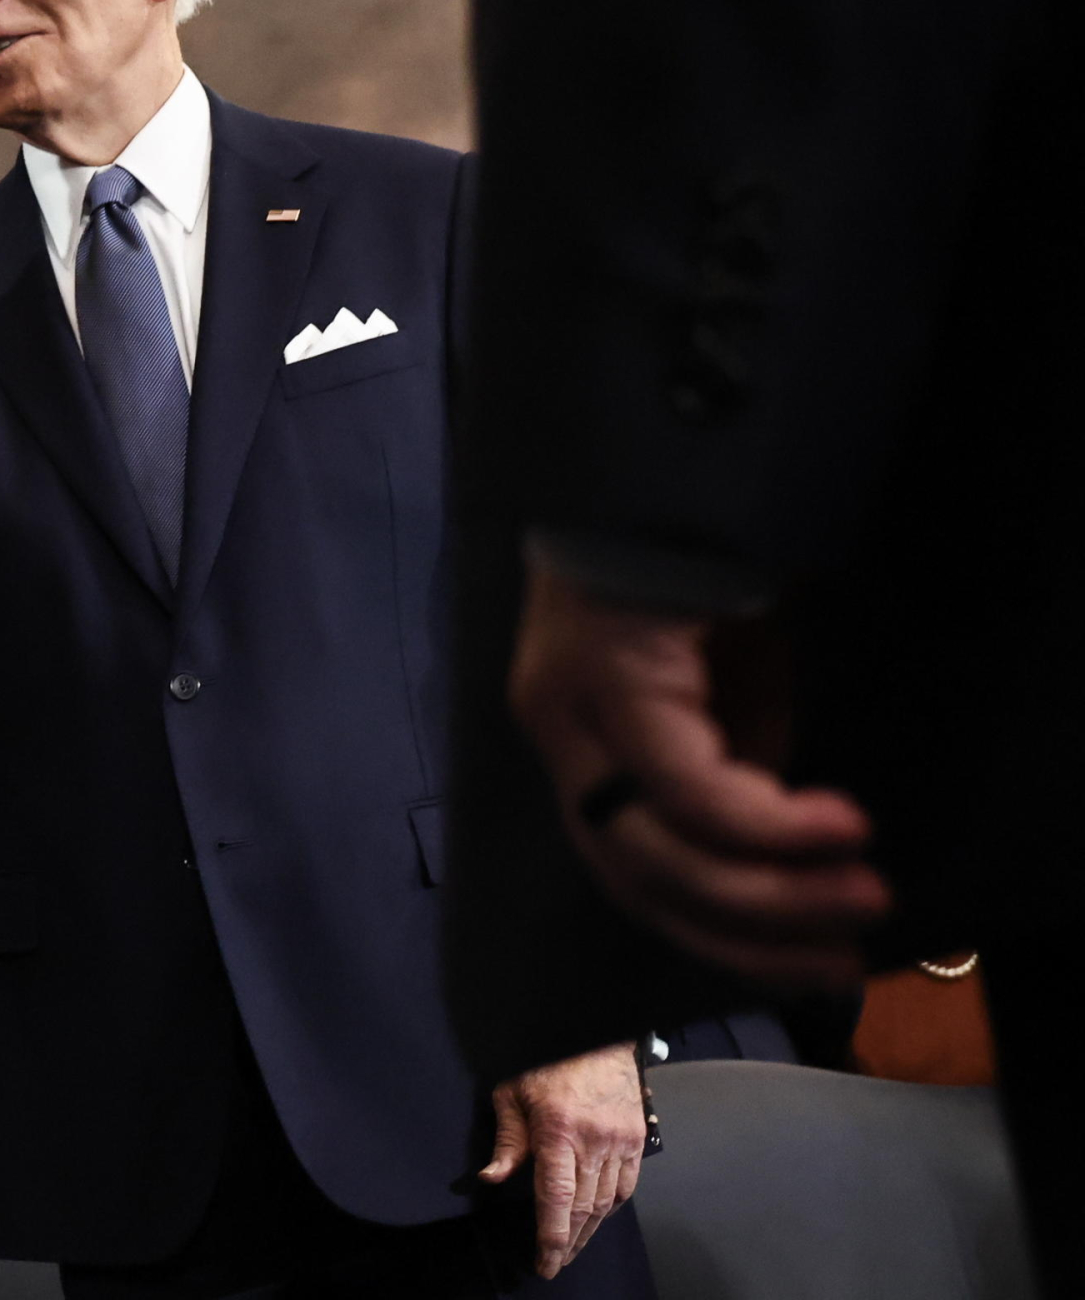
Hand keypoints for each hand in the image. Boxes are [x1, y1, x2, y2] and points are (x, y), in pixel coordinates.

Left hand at [478, 1045, 644, 1278]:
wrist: (597, 1034)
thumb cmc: (548, 1059)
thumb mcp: (512, 1090)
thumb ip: (507, 1139)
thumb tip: (492, 1178)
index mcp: (559, 1129)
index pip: (556, 1197)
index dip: (550, 1235)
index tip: (544, 1261)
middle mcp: (594, 1141)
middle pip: (582, 1208)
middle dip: (567, 1242)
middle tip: (554, 1263)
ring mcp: (620, 1142)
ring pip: (606, 1203)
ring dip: (588, 1230)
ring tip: (571, 1248)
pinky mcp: (636, 1140)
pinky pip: (626, 1187)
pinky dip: (610, 1208)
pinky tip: (596, 1218)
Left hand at [508, 563, 888, 987]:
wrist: (672, 452)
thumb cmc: (703, 560)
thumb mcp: (732, 684)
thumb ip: (740, 762)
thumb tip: (777, 851)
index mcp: (580, 738)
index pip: (630, 871)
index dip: (720, 932)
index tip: (816, 965)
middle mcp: (556, 730)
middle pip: (635, 879)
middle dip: (747, 933)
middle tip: (846, 959)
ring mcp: (568, 706)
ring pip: (656, 849)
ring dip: (769, 893)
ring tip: (861, 898)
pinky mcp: (601, 676)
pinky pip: (684, 787)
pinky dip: (766, 827)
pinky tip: (838, 830)